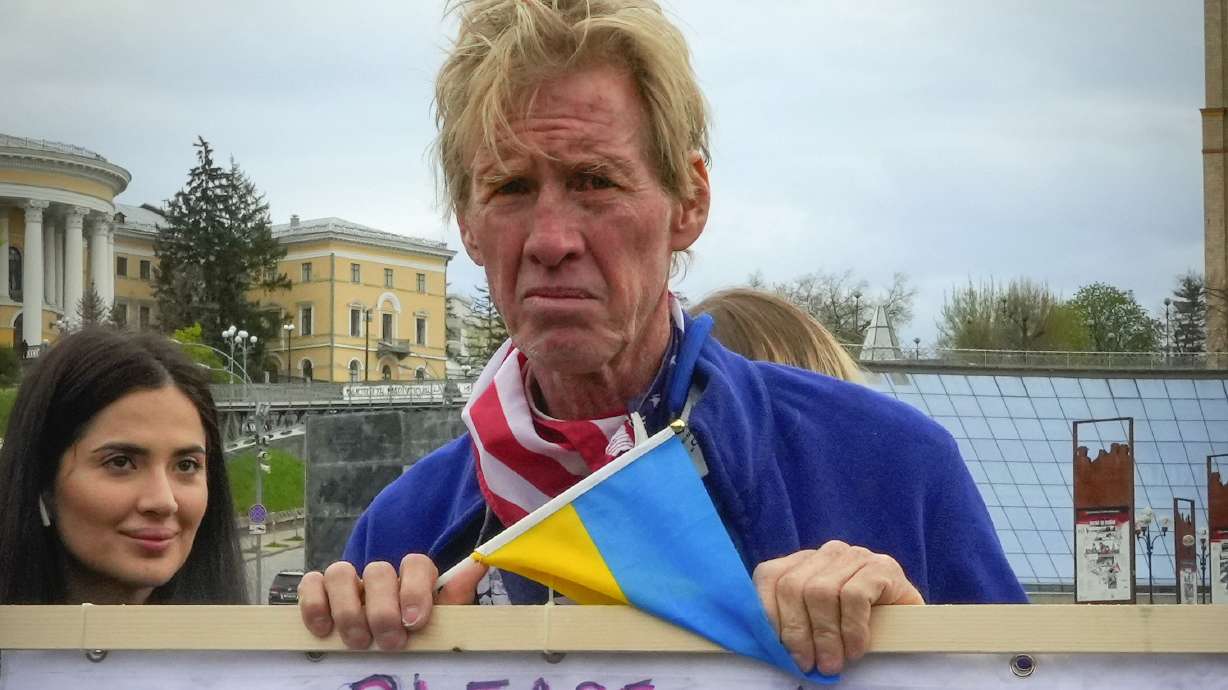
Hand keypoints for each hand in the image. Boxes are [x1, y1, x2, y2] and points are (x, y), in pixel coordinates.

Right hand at [298, 554, 486, 649]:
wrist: (387, 648)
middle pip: (377, 570)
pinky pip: (310, 584)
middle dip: (382, 610)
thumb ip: (455, 597)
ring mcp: (348, 582)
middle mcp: (380, 575)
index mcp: (413, 577)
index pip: (415, 563)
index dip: (414, 589)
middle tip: (390, 642)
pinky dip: (313, 604)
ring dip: (348, 609)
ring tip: (359, 642)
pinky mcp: (319, 593)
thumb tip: (480, 564)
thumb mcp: (441, 622)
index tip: (415, 623)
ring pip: (340, 572)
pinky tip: (324, 630)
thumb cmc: (415, 636)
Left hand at [752, 540, 922, 674]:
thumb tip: (768, 645)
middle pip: (792, 586)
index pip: (769, 576)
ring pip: (820, 592)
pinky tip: (856, 650)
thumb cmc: (857, 628)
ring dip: (824, 636)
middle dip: (797, 632)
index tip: (777, 650)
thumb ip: (794, 622)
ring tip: (832, 663)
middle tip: (808, 664)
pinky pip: (854, 597)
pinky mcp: (882, 566)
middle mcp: (827, 552)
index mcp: (803, 561)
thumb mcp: (818, 621)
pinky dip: (852, 629)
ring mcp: (855, 556)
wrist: (912, 625)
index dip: (769, 615)